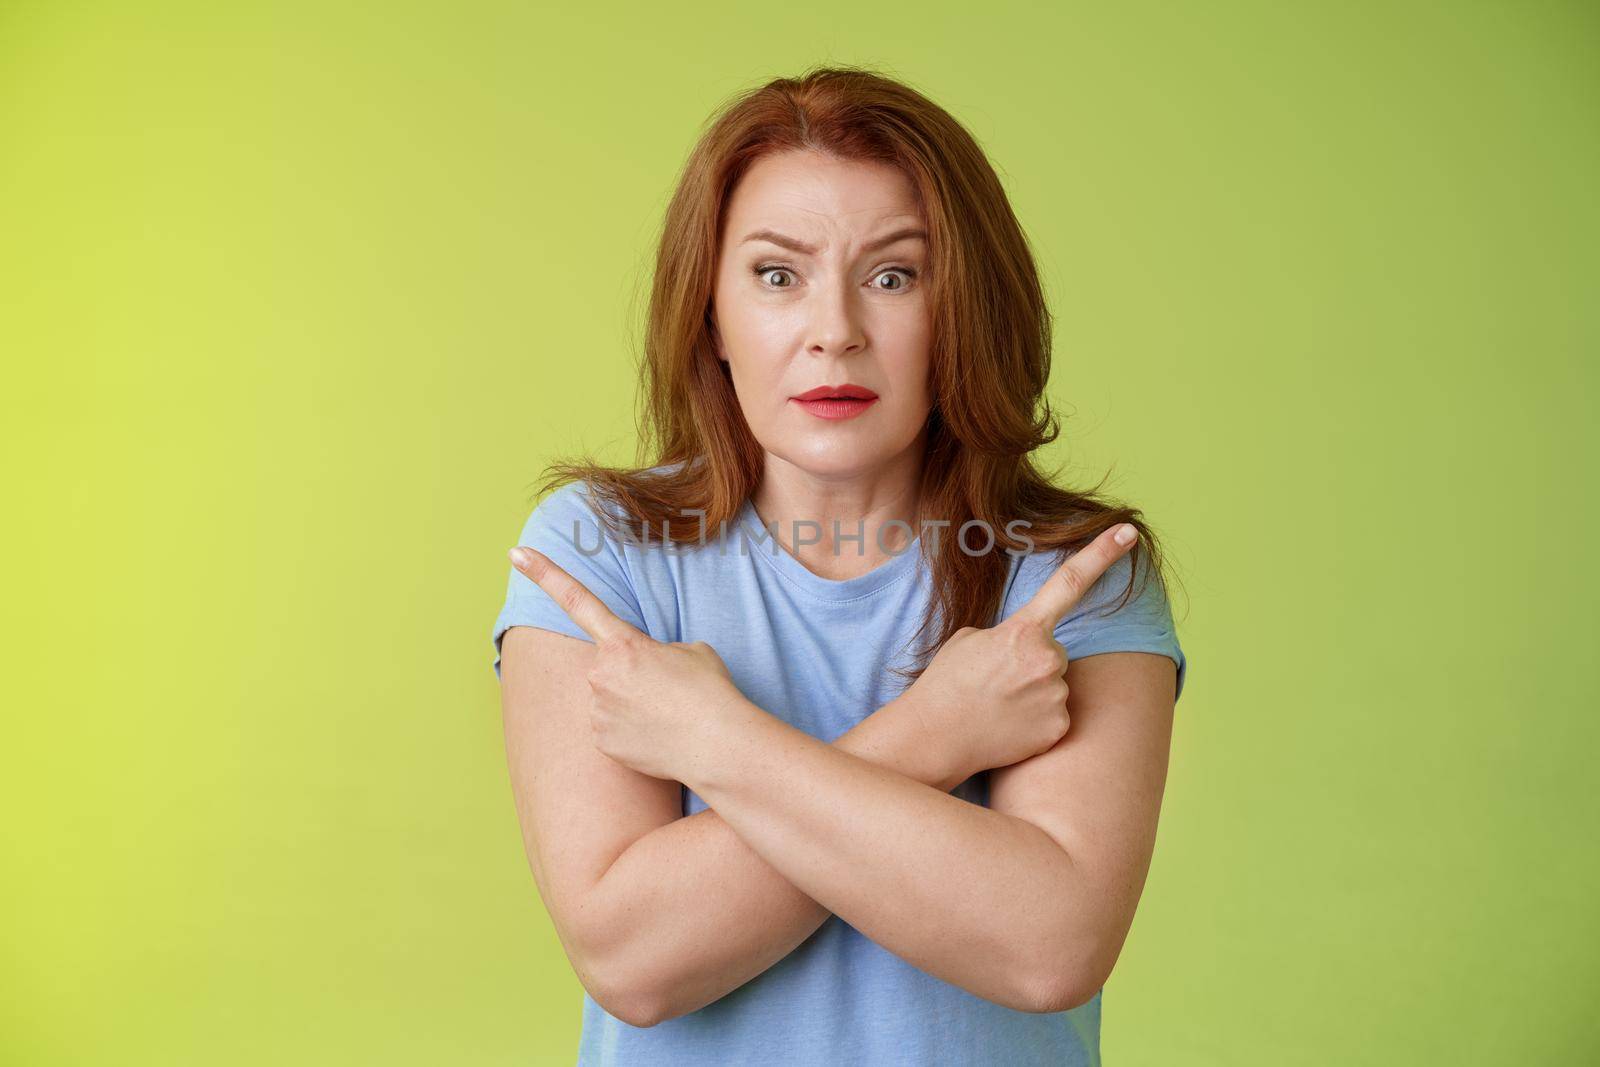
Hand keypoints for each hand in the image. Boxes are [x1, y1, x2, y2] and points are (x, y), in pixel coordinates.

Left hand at [508, 546, 748, 781]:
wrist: (718, 745)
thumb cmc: (709, 692)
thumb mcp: (691, 651)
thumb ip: (655, 651)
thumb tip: (642, 672)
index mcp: (623, 643)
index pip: (576, 600)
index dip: (544, 573)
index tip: (516, 554)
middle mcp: (600, 674)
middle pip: (607, 667)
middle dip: (630, 674)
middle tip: (666, 691)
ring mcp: (597, 710)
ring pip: (608, 700)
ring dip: (632, 704)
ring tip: (667, 716)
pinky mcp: (601, 742)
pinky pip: (610, 729)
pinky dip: (631, 732)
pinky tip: (657, 736)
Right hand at [902, 523, 1139, 780]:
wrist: (934, 736)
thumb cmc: (946, 683)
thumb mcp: (970, 639)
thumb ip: (1010, 635)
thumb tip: (1033, 650)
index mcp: (1024, 630)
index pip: (1070, 582)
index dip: (1102, 553)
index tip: (1128, 532)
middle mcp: (1048, 660)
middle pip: (1055, 652)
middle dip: (1033, 661)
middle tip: (996, 680)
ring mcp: (1056, 696)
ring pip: (1056, 685)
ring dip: (1034, 692)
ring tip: (998, 705)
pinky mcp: (1058, 728)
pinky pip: (1056, 714)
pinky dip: (1036, 720)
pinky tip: (1008, 726)